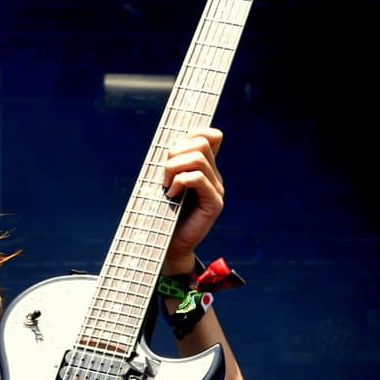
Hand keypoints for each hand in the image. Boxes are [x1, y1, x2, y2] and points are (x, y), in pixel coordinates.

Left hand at [160, 129, 223, 273]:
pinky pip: (198, 178)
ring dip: (174, 168)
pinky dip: (180, 182)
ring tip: (166, 185)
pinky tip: (172, 195)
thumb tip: (168, 146)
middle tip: (164, 175)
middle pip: (201, 142)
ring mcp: (216, 190)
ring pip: (198, 158)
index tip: (171, 152)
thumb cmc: (163, 215)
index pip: (209, 135)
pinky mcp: (214, 204)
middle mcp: (214, 177)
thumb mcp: (165, 183)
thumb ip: (171, 164)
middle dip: (175, 153)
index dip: (190, 133)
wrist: (168, 246)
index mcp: (205, 169)